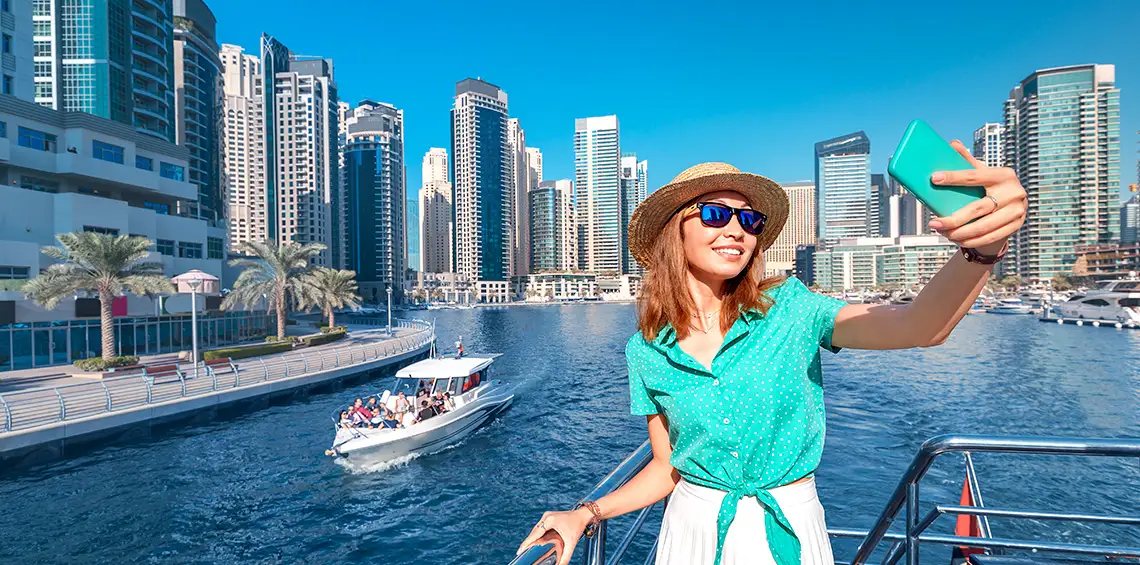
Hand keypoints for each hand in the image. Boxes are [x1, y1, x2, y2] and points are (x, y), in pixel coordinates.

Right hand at [516, 508, 592, 564]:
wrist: (583, 515)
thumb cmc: (577, 528)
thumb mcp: (571, 544)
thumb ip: (566, 556)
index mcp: (550, 521)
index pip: (535, 534)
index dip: (527, 542)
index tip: (520, 550)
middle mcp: (546, 516)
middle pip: (534, 531)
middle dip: (527, 541)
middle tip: (520, 551)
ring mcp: (547, 515)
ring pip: (536, 529)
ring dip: (532, 537)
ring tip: (525, 547)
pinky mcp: (549, 516)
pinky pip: (540, 526)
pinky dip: (537, 534)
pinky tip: (534, 540)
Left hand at [928, 140, 1027, 254]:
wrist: (1013, 205)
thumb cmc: (990, 186)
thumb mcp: (982, 172)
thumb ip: (968, 160)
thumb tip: (952, 144)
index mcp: (1003, 174)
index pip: (974, 176)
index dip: (954, 177)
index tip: (934, 178)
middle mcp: (1013, 192)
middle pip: (978, 208)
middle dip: (953, 218)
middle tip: (933, 223)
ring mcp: (1017, 210)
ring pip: (983, 226)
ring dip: (959, 233)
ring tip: (942, 233)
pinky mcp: (1017, 225)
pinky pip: (990, 237)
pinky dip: (971, 241)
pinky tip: (956, 239)